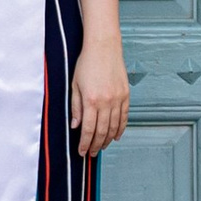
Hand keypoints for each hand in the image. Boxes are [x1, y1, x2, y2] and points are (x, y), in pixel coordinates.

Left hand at [70, 40, 129, 159]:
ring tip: (102, 147)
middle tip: (91, 153)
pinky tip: (116, 135)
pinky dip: (120, 128)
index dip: (84, 143)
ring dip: (107, 139)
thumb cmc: (87, 62)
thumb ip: (75, 107)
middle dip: (95, 145)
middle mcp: (105, 102)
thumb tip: (75, 126)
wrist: (103, 46)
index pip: (88, 129)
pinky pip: (124, 117)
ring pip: (114, 126)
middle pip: (102, 131)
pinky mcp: (125, 95)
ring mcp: (117, 99)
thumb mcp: (75, 85)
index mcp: (90, 100)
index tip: (82, 151)